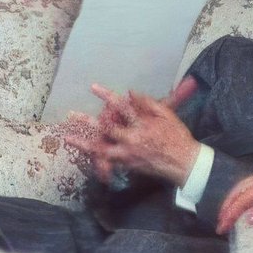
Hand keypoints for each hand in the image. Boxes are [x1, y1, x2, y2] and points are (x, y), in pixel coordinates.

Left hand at [64, 78, 199, 182]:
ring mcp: (128, 154)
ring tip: (68, 138)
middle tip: (70, 115)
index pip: (121, 106)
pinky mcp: (128, 164)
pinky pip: (109, 161)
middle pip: (105, 129)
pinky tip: (84, 153)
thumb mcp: (167, 115)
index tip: (93, 88)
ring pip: (101, 149)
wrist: (184, 163)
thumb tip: (130, 92)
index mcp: (142, 124)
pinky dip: (96, 158)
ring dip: (83, 144)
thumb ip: (148, 103)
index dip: (106, 96)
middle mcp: (132, 139)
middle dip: (87, 121)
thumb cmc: (177, 137)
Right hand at [216, 150, 252, 233]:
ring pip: (244, 186)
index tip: (222, 228)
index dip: (229, 215)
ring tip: (229, 212)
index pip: (241, 200)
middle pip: (238, 191)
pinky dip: (244, 194)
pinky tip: (250, 200)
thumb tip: (250, 219)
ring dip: (234, 200)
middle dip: (227, 207)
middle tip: (221, 224)